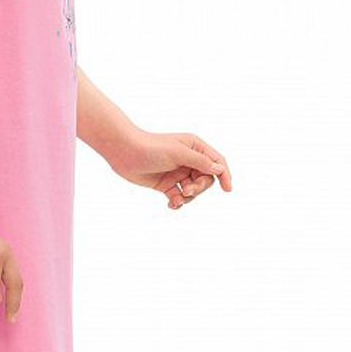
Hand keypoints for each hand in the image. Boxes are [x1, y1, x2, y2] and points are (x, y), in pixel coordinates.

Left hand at [109, 129, 232, 210]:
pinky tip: (171, 204)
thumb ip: (200, 161)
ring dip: (187, 197)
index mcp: (194, 147)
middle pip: (205, 179)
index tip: (227, 190)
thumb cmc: (150, 148)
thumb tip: (219, 169)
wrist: (123, 152)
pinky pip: (179, 197)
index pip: (216, 162)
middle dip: (199, 188)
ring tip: (176, 199)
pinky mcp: (166, 184)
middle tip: (187, 191)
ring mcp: (177, 172)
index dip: (224, 175)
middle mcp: (188, 159)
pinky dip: (177, 202)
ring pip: (193, 190)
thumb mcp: (178, 153)